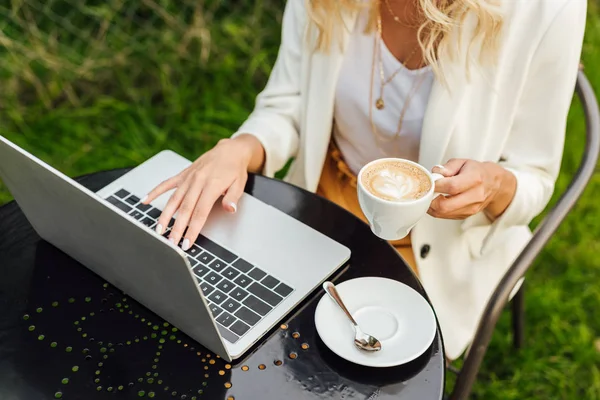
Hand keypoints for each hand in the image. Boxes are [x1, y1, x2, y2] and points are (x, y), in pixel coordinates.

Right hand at [141, 134, 264, 249]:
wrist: (229, 150)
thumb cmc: (234, 168)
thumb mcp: (240, 184)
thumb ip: (233, 198)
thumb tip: (230, 209)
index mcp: (212, 185)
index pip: (200, 212)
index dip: (192, 229)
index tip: (187, 242)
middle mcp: (198, 181)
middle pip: (185, 209)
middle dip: (177, 227)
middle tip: (170, 242)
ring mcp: (188, 177)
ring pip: (173, 199)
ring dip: (165, 215)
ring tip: (159, 229)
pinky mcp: (183, 174)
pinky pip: (166, 183)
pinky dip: (155, 192)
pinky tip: (145, 200)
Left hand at [427, 158, 515, 219]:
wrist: (494, 184)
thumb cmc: (476, 171)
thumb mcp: (463, 162)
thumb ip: (447, 167)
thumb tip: (435, 173)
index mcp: (475, 179)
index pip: (452, 186)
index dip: (436, 186)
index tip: (430, 182)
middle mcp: (475, 196)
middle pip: (445, 206)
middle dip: (430, 200)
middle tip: (427, 192)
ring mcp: (471, 208)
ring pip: (443, 213)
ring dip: (431, 206)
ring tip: (431, 196)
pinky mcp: (466, 215)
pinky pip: (446, 216)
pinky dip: (437, 210)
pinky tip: (438, 201)